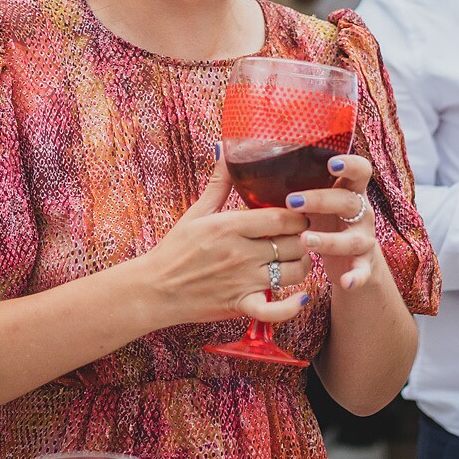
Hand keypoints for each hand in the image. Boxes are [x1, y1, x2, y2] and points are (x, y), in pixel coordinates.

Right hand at [136, 161, 311, 327]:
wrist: (155, 288)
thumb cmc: (176, 249)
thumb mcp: (196, 212)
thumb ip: (218, 182)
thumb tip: (225, 148)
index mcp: (230, 226)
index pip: (282, 218)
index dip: (299, 216)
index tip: (299, 215)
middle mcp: (241, 253)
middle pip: (293, 243)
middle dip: (303, 239)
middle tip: (300, 237)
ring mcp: (243, 281)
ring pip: (293, 272)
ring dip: (301, 266)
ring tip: (296, 259)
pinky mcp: (241, 305)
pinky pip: (276, 309)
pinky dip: (292, 306)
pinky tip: (300, 298)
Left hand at [287, 154, 385, 292]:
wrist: (349, 259)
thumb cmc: (323, 220)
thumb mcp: (315, 202)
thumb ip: (295, 184)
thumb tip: (248, 163)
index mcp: (349, 191)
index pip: (359, 171)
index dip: (350, 165)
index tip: (331, 163)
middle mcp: (361, 213)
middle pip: (349, 201)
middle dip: (321, 200)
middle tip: (292, 202)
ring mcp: (364, 239)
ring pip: (353, 239)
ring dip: (331, 240)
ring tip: (306, 240)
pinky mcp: (363, 265)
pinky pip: (362, 271)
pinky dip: (357, 277)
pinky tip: (346, 282)